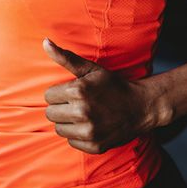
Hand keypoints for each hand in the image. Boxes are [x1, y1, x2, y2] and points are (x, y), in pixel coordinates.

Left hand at [42, 39, 157, 153]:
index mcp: (78, 91)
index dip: (59, 94)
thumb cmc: (112, 86)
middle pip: (50, 114)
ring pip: (59, 129)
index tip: (73, 93)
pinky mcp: (94, 146)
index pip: (48, 96)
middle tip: (78, 104)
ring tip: (83, 115)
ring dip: (68, 123)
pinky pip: (71, 142)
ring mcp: (89, 131)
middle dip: (61, 108)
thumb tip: (45, 42)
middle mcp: (82, 112)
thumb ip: (65, 57)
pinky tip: (91, 127)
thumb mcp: (90, 69)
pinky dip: (78, 136)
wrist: (142, 106)